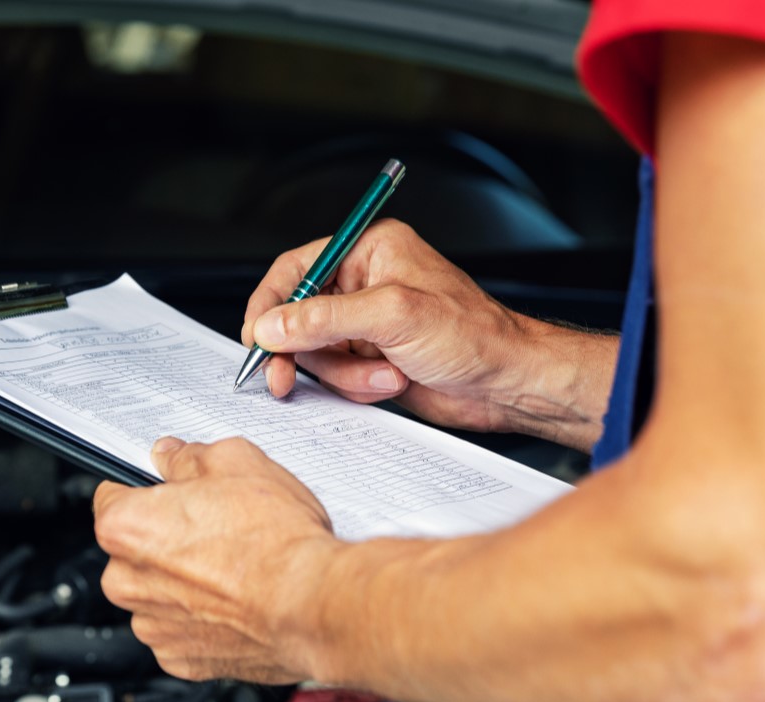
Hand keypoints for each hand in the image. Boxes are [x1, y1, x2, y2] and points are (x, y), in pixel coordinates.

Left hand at [93, 437, 337, 683]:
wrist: (313, 606)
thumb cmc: (277, 542)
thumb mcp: (235, 463)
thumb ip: (189, 457)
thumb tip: (172, 456)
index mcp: (125, 527)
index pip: (111, 496)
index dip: (146, 491)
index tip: (167, 494)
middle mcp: (126, 581)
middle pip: (132, 550)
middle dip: (165, 540)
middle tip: (214, 530)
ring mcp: (152, 625)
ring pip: (155, 594)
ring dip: (182, 583)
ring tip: (232, 568)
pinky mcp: (179, 659)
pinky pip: (180, 630)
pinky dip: (202, 620)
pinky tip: (235, 602)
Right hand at [243, 220, 592, 440]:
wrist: (508, 384)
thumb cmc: (474, 336)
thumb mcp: (393, 317)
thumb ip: (325, 318)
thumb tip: (272, 325)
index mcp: (370, 252)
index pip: (296, 268)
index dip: (270, 304)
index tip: (256, 337)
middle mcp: (364, 284)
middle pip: (297, 317)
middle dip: (303, 351)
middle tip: (283, 377)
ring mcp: (366, 324)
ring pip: (315, 353)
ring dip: (344, 374)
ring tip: (385, 375)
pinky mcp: (370, 358)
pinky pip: (335, 376)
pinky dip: (356, 386)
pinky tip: (392, 382)